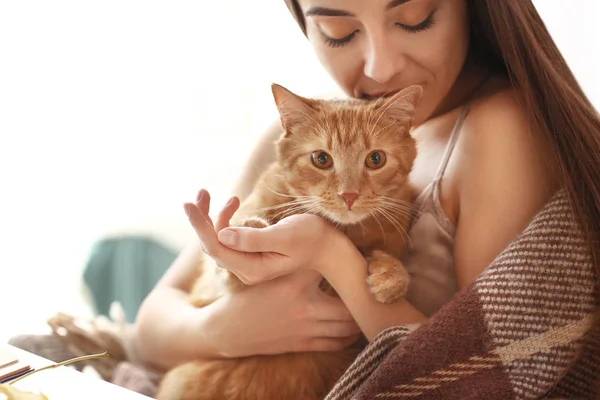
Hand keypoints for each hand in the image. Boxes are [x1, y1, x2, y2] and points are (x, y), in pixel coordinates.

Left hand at [183, 189, 345, 284]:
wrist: (330, 249)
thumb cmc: (312, 238)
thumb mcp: (286, 236)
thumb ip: (254, 238)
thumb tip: (223, 235)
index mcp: (252, 268)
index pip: (215, 247)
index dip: (200, 225)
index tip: (188, 203)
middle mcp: (247, 270)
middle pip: (213, 244)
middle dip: (203, 218)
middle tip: (200, 193)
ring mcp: (249, 263)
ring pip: (221, 240)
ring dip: (217, 217)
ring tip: (230, 197)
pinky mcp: (253, 254)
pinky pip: (231, 237)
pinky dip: (229, 220)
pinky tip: (236, 204)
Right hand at [201, 269, 361, 356]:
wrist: (229, 329)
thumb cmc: (249, 297)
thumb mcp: (268, 274)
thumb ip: (292, 264)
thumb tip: (315, 250)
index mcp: (295, 283)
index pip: (331, 271)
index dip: (346, 265)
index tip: (358, 261)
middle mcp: (304, 307)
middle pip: (347, 306)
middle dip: (360, 300)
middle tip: (369, 291)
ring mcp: (305, 328)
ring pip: (345, 327)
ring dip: (358, 320)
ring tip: (365, 310)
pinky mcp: (302, 344)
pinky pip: (335, 343)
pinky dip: (348, 338)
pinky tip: (353, 331)